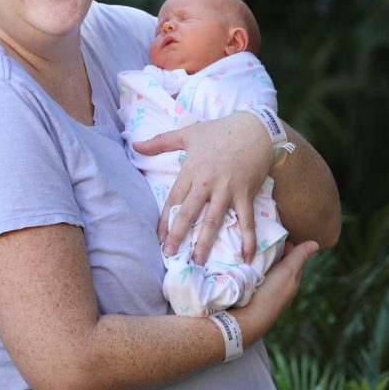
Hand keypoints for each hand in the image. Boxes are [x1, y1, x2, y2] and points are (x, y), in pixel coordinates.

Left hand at [134, 111, 271, 263]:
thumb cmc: (218, 131)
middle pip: (189, 213)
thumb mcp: (187, 133)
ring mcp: (228, 190)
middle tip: (170, 255)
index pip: (173, 200)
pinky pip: (247, 220)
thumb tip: (135, 145)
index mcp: (191, 171)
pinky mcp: (246, 194)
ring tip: (198, 261)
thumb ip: (160, 142)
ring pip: (214, 220)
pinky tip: (247, 257)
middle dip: (178, 235)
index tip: (158, 238)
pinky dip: (248, 239)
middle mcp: (207, 183)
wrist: (254, 128)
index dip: (164, 220)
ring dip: (206, 242)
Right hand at [233, 240, 317, 342]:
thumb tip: (315, 243)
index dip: (288, 245)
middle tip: (262, 235)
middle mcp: (280, 287)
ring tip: (251, 246)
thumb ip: (298, 258)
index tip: (277, 232)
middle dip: (275, 251)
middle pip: (280, 264)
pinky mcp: (251, 294)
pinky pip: (254, 276)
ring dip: (262, 259)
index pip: (293, 259)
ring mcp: (265, 292)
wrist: (247, 318)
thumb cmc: (270, 294)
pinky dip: (252, 267)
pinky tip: (243, 262)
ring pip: (266, 271)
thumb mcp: (287, 272)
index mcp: (290, 282)